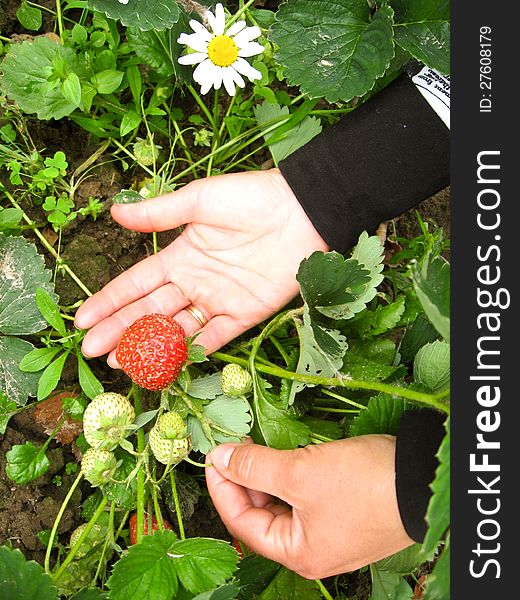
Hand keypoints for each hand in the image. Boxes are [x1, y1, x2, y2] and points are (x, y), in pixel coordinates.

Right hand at [74, 169, 327, 362]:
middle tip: (93, 350)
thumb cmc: (250, 199)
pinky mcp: (245, 315)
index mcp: (180, 256)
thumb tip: (114, 212)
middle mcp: (195, 282)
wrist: (301, 211)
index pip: (137, 283)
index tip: (82, 319)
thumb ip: (159, 213)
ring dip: (149, 346)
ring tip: (120, 362)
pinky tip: (167, 365)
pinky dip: (193, 352)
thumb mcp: (199, 201)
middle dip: (121, 330)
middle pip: (151, 311)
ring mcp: (219, 301)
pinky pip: (215, 338)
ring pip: (177, 330)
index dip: (109, 301)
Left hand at [205, 436, 413, 578]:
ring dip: (267, 476)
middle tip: (236, 447)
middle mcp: (312, 549)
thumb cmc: (362, 485)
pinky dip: (290, 477)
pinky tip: (286, 456)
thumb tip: (220, 458)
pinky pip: (305, 497)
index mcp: (298, 553)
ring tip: (258, 447)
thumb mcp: (300, 472)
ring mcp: (331, 532)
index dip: (223, 487)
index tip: (214, 457)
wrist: (421, 479)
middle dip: (246, 479)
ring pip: (284, 503)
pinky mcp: (344, 513)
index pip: (243, 523)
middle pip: (262, 514)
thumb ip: (255, 466)